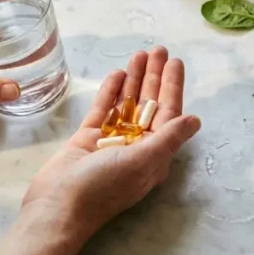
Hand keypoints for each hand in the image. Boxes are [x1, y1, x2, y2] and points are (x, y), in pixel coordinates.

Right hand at [22, 46, 200, 242]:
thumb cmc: (103, 187)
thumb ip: (167, 138)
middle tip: (157, 50)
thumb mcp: (141, 163)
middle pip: (148, 105)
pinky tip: (116, 74)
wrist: (59, 204)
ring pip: (125, 104)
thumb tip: (195, 120)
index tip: (175, 63)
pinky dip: (109, 93)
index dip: (172, 88)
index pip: (167, 115)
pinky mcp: (86, 139)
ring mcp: (109, 142)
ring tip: (137, 54)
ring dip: (133, 80)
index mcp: (153, 156)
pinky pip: (102, 111)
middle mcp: (134, 147)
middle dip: (154, 78)